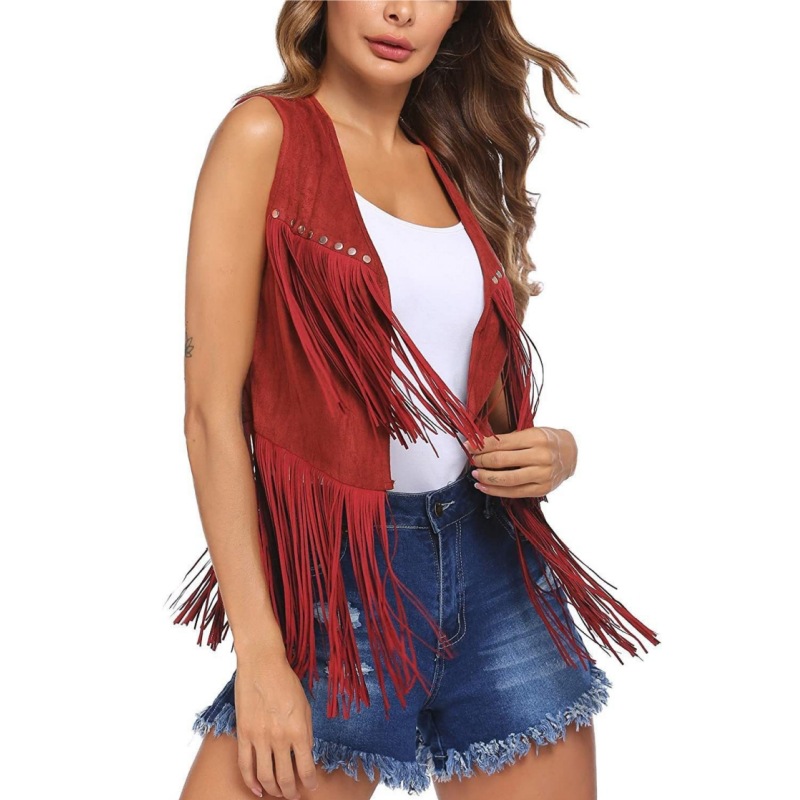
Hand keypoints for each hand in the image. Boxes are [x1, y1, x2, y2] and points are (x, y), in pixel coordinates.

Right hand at [234, 647, 318, 797]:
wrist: (262, 664)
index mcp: (299, 731)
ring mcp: (259, 737)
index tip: (310, 787)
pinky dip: (251, 782)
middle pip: (285, 778)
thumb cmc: (286, 682)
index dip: (309, 784)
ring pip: (265, 777)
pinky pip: (245, 766)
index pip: (306, 769)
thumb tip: (305, 756)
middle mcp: (279, 738)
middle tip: (294, 795)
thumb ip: (305, 733)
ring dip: (273, 790)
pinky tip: (257, 789)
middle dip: (291, 792)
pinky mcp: (243, 734)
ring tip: (278, 793)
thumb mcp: (305, 707)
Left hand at [467, 427, 576, 497]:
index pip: (501, 442)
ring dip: (486, 477)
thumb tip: (479, 444)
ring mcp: (543, 474)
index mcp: (536, 437)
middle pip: (502, 461)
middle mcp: (541, 456)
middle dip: (482, 461)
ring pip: (507, 479)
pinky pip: (514, 492)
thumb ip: (508, 439)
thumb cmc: (546, 440)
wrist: (571, 453)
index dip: (481, 445)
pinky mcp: (542, 489)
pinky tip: (483, 487)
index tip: (467, 445)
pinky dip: (495, 491)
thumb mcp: (531, 432)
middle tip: (472, 460)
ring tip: (475, 475)